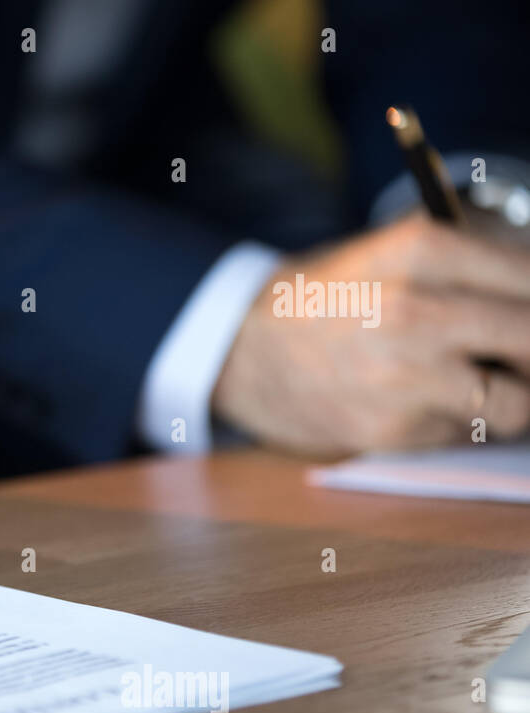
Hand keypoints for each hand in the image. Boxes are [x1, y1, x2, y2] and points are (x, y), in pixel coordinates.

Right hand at [213, 214, 529, 455]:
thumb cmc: (325, 298)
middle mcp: (417, 312)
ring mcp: (404, 378)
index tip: (528, 316)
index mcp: (424, 250)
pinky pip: (465, 434)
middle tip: (518, 357)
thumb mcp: (397, 250)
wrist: (239, 350)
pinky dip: (460, 422)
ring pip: (518, 405)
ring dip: (512, 398)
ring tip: (479, 381)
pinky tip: (424, 401)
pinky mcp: (391, 431)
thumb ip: (477, 263)